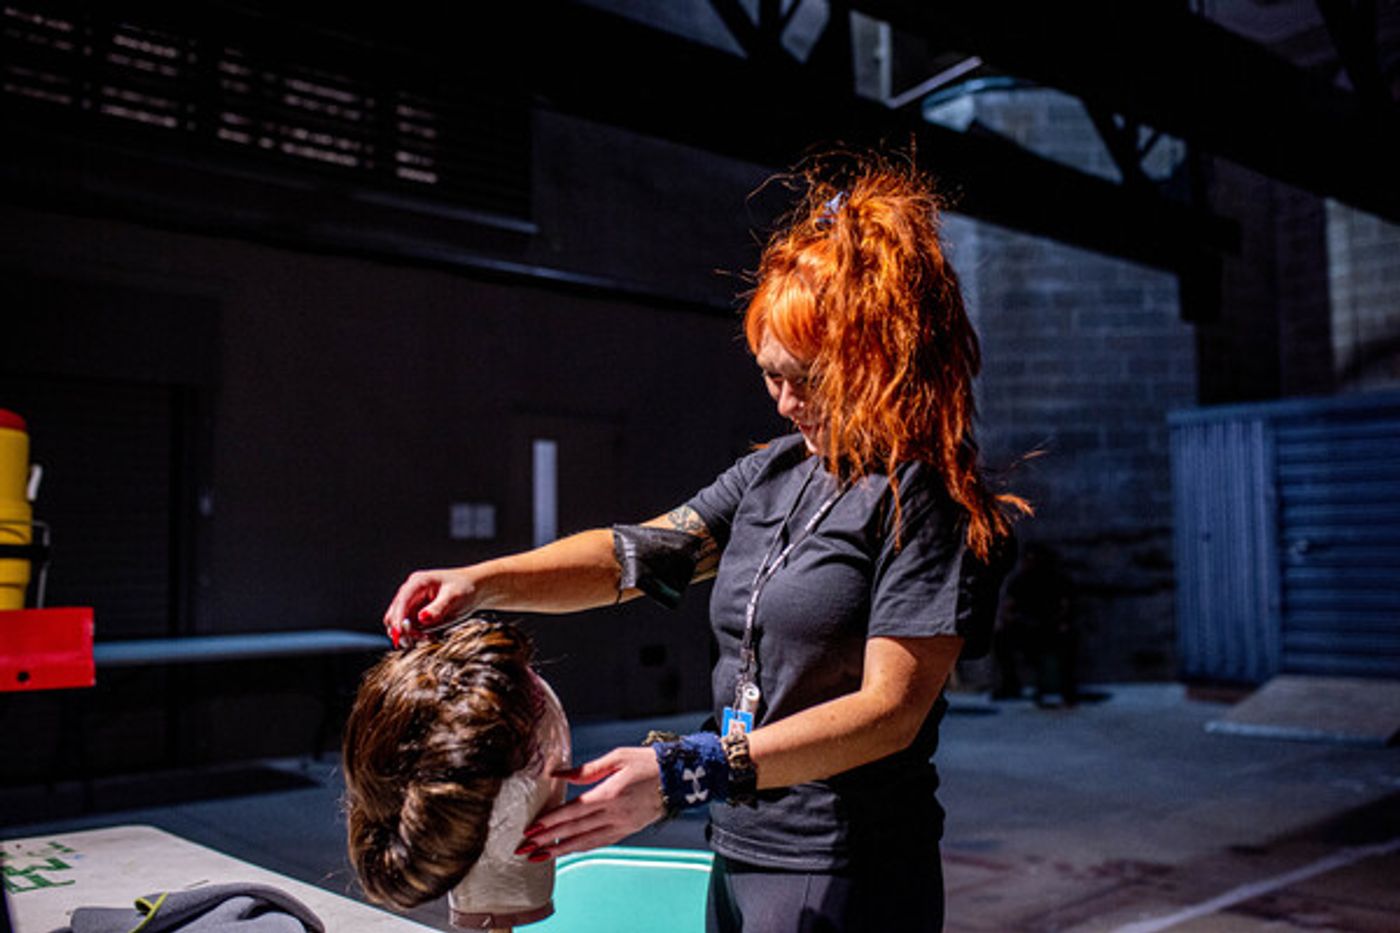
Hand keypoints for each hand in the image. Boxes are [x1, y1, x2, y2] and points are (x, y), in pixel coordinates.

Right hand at [382, 567, 478, 647]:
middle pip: (394, 614)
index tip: (400, 633)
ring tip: (429, 636)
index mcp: (418, 582)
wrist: (475, 589)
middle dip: (403, 629)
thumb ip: (438, 608)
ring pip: (400, 624)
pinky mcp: (417, 615)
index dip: (398, 618)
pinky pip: (410, 629)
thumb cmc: (465, 587)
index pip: (401, 600)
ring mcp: (413, 604)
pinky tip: (431, 636)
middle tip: (421, 637)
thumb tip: (422, 618)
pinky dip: (417, 635)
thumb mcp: (454, 596)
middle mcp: (411, 593)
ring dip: (411, 634)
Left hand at [513, 747, 664, 860]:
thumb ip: (586, 769)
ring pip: (585, 842)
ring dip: (560, 851)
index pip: (572, 812)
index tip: (530, 830)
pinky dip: (581, 849)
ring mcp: (622, 825)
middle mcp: (615, 814)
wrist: (680, 777)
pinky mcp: (628, 830)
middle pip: (574, 830)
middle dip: (546, 841)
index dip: (550, 822)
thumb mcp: (617, 757)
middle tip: (523, 849)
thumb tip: (558, 773)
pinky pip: (600, 843)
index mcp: (610, 794)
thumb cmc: (648, 762)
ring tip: (538, 857)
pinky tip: (567, 852)